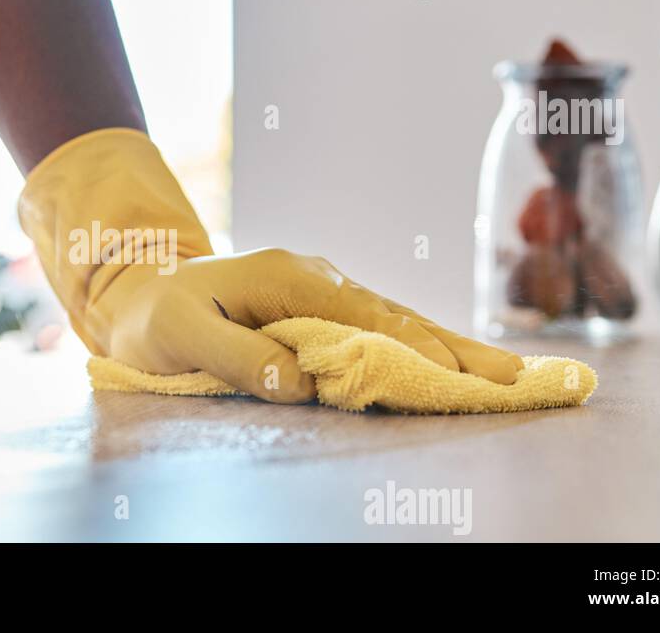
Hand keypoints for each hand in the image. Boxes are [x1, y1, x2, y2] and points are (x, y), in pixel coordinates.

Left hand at [101, 249, 524, 402]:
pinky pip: (381, 327)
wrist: (141, 288)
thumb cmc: (158, 315)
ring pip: (398, 321)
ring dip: (451, 348)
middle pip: (398, 317)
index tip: (454, 376)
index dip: (411, 349)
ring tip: (508, 375)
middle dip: (457, 349)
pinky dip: (422, 345)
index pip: (364, 319)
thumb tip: (302, 381)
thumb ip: (238, 357)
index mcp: (289, 278)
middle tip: (518, 378)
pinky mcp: (322, 307)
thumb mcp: (182, 335)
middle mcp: (317, 278)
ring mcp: (323, 290)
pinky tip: (453, 363)